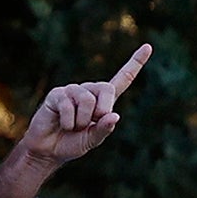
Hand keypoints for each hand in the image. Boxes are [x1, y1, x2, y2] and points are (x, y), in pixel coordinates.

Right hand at [20, 44, 152, 167]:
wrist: (47, 150)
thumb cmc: (70, 144)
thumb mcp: (92, 141)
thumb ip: (103, 130)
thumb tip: (114, 116)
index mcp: (102, 101)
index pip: (122, 80)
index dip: (135, 64)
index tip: (148, 47)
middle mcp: (89, 91)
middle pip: (107, 88)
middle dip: (102, 110)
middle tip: (89, 123)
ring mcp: (73, 91)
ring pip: (87, 100)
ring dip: (80, 122)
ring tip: (71, 127)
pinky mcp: (57, 94)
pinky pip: (68, 106)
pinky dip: (67, 122)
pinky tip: (61, 124)